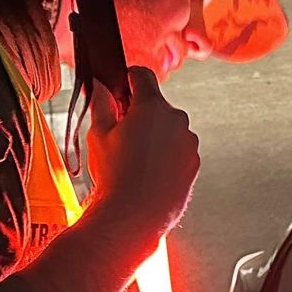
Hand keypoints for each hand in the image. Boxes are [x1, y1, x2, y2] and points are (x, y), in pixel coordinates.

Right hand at [86, 67, 199, 236]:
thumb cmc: (115, 176)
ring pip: (168, 127)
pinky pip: (178, 148)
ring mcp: (188, 141)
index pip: (142, 75)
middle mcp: (176, 119)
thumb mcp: (98, 135)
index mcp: (151, 106)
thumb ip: (101, 103)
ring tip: (135, 160)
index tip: (121, 87)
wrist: (134, 216)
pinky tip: (148, 171)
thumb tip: (99, 86)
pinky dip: (166, 154)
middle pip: (156, 104)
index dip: (128, 78)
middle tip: (121, 134)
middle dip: (140, 113)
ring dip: (155, 134)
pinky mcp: (194, 162)